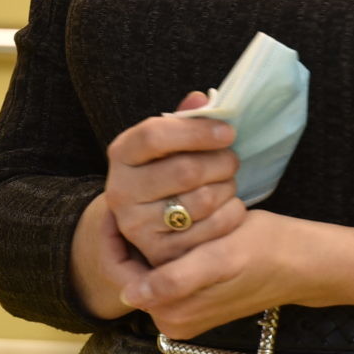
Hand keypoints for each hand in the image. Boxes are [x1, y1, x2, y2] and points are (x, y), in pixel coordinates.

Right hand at [103, 90, 246, 267]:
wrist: (148, 217)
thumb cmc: (166, 168)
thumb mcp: (169, 141)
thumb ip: (185, 119)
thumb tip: (204, 99)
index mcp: (121, 153)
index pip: (155, 135)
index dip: (197, 132)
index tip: (228, 132)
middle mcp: (120, 191)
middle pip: (185, 171)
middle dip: (221, 162)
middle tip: (233, 159)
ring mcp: (137, 226)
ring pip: (202, 201)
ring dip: (228, 187)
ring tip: (229, 181)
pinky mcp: (160, 253)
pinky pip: (211, 231)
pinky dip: (232, 214)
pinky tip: (231, 205)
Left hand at [120, 208, 316, 338]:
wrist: (302, 262)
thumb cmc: (265, 251)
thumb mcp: (219, 260)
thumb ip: (174, 281)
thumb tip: (129, 295)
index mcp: (172, 314)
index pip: (120, 276)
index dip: (110, 240)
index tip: (108, 202)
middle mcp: (172, 318)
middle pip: (133, 270)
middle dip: (130, 235)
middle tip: (132, 195)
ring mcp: (184, 309)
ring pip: (150, 263)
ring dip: (148, 235)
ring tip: (151, 200)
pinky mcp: (196, 297)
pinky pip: (168, 265)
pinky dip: (168, 241)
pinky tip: (176, 216)